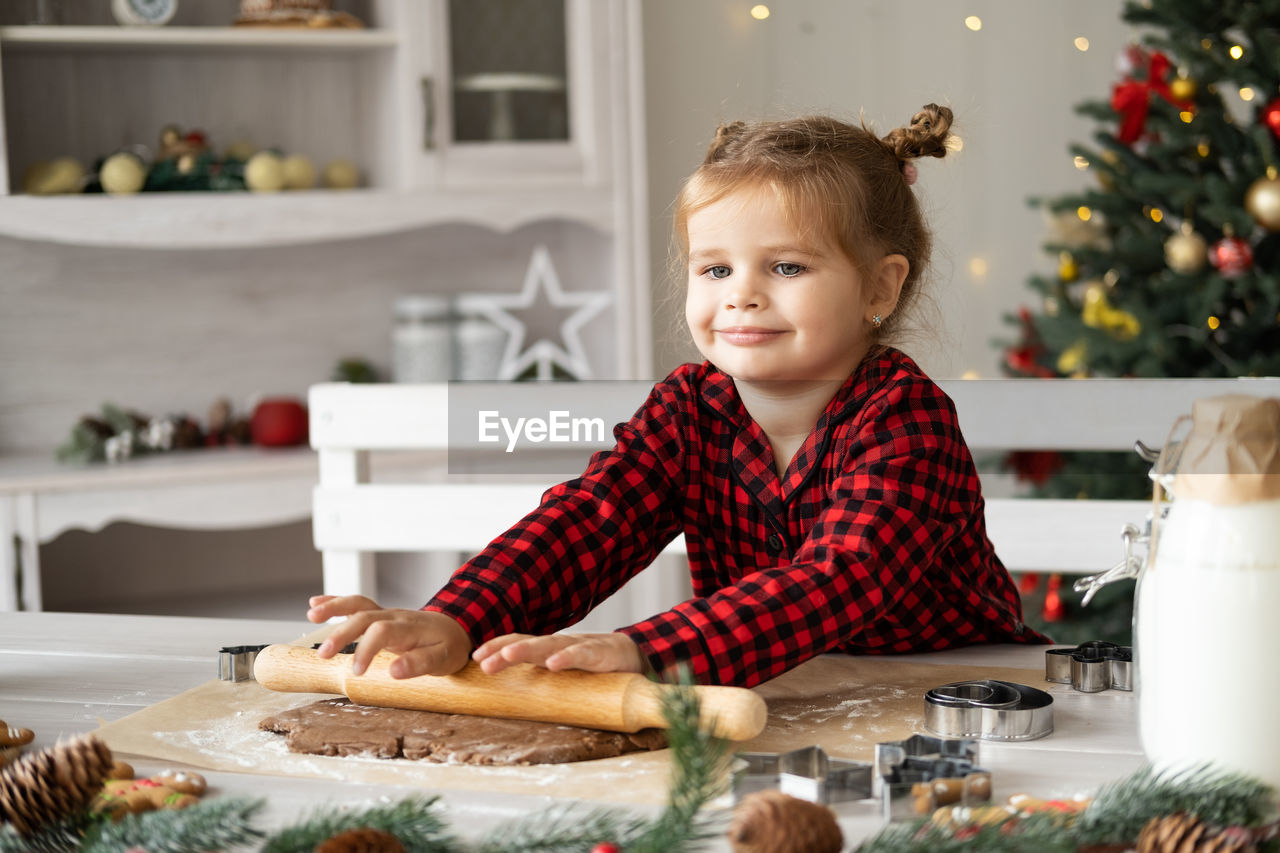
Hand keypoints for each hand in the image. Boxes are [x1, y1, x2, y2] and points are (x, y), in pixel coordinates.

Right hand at [306, 594, 471, 679]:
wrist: (457, 628)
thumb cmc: (449, 646)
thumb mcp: (443, 659)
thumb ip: (419, 664)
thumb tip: (394, 671)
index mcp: (410, 628)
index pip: (383, 632)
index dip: (366, 650)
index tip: (356, 672)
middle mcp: (395, 616)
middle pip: (365, 617)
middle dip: (342, 633)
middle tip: (323, 653)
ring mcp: (386, 613)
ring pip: (358, 604)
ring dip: (334, 608)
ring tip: (312, 615)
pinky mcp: (380, 616)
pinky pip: (357, 604)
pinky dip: (336, 602)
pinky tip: (315, 604)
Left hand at [472, 631, 644, 675]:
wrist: (637, 656)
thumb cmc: (595, 669)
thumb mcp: (565, 674)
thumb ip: (543, 681)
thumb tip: (512, 700)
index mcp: (550, 649)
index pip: (519, 642)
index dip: (497, 646)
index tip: (475, 657)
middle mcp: (562, 645)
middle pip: (528, 643)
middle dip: (504, 650)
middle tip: (483, 661)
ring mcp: (581, 647)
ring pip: (550, 645)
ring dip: (528, 649)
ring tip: (508, 655)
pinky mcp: (602, 654)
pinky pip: (583, 655)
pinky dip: (567, 657)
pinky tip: (553, 664)